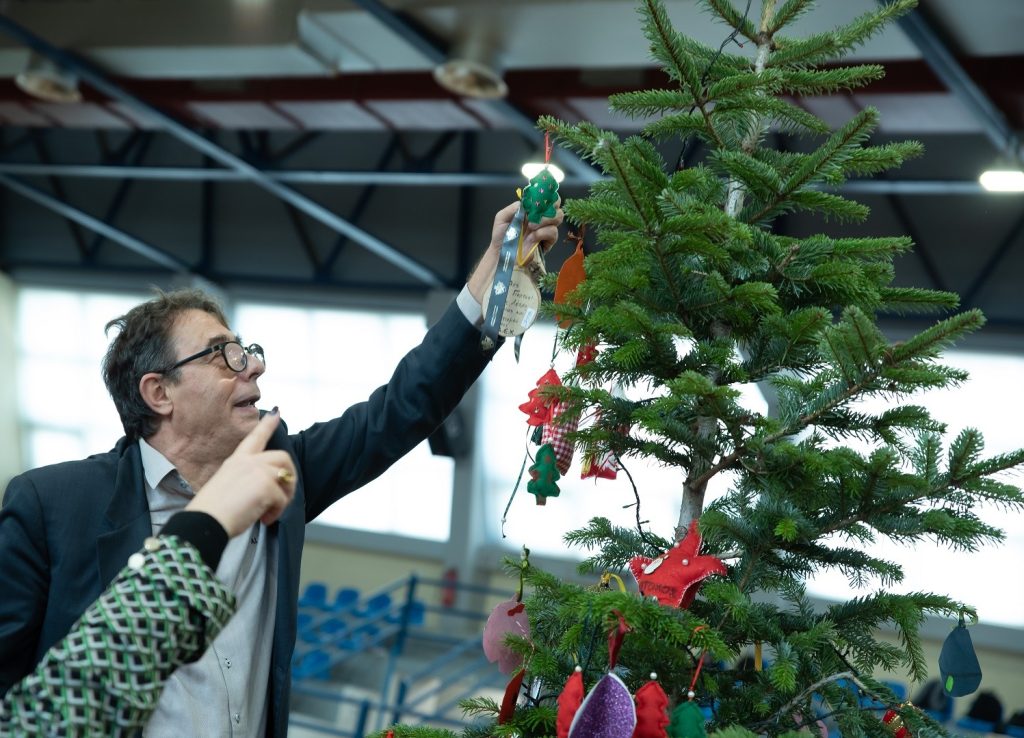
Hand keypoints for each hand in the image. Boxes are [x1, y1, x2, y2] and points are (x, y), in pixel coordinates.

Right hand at [185, 410, 296, 536]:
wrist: (205, 522)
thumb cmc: (212, 511)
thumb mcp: (227, 486)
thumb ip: (246, 481)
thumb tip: (264, 491)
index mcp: (236, 460)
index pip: (255, 436)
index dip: (267, 424)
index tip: (276, 412)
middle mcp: (248, 461)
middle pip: (282, 457)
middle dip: (290, 475)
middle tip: (284, 495)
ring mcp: (258, 471)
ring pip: (286, 477)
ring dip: (285, 497)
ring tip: (272, 510)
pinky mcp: (266, 485)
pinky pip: (282, 499)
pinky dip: (277, 512)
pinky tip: (264, 519)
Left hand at [467, 199, 563, 302]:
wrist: (501, 253)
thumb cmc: (501, 235)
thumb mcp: (502, 217)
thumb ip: (514, 208)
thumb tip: (527, 203)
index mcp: (532, 209)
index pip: (546, 197)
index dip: (547, 194)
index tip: (540, 196)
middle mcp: (541, 217)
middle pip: (557, 204)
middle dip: (550, 205)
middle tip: (537, 212)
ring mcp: (546, 229)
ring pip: (558, 216)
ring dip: (546, 219)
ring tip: (532, 226)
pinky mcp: (548, 242)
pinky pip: (553, 232)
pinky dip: (543, 232)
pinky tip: (533, 237)